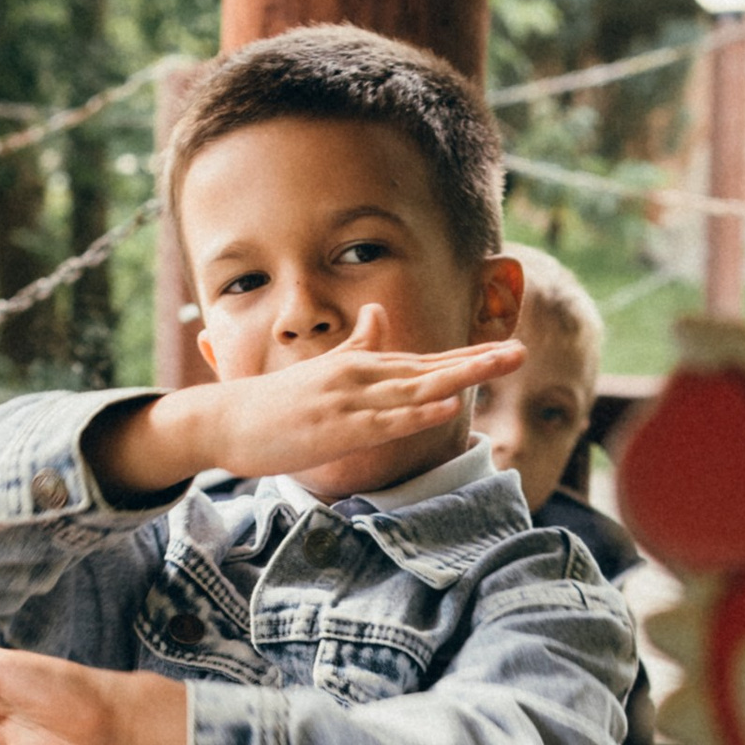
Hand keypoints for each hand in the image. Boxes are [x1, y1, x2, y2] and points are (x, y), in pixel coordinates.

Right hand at [93, 304, 523, 496]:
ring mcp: (350, 401)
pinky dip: (417, 414)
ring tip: (498, 368)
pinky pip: (385, 422)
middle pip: (430, 368)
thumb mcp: (322, 371)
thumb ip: (357, 346)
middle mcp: (360, 377)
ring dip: (460, 379)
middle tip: (520, 352)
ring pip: (415, 389)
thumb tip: (380, 315)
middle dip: (477, 362)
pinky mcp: (336, 428)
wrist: (224, 421)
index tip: (504, 350)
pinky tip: (447, 408)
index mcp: (360, 368)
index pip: (424, 361)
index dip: (466, 357)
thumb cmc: (274, 404)